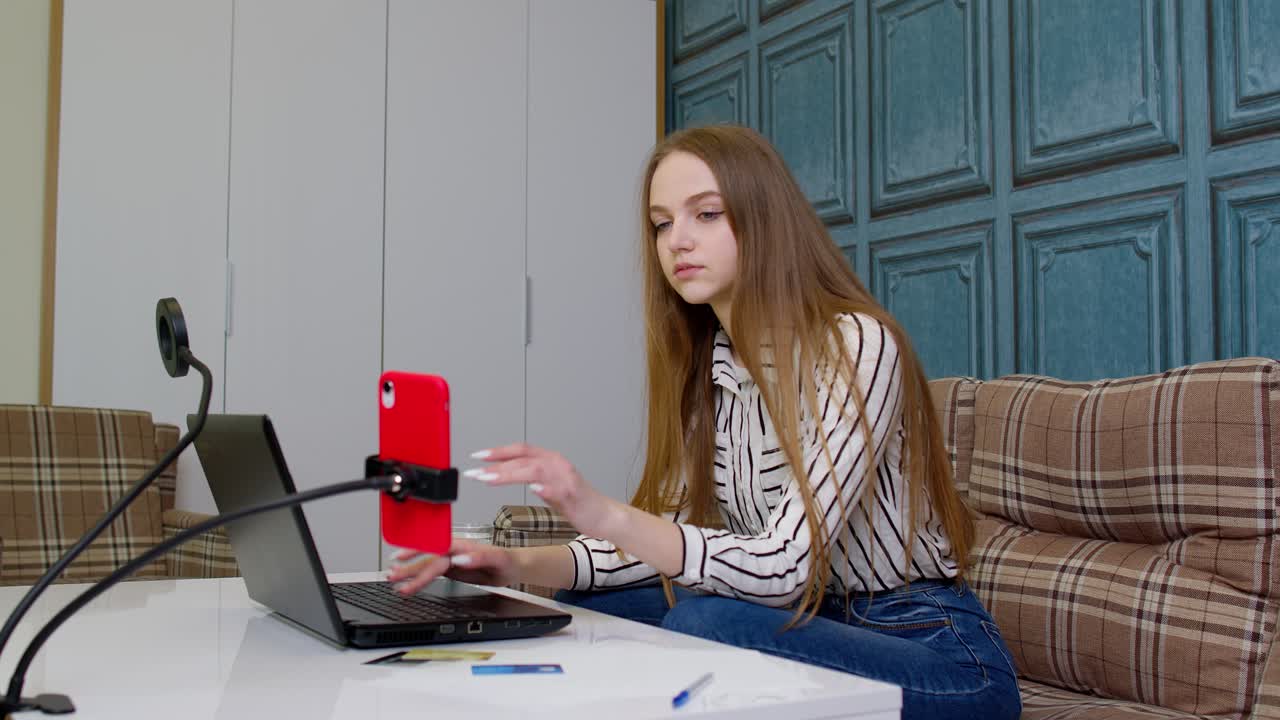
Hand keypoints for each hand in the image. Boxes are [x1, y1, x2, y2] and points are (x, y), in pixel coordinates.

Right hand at [386, 538, 517, 594]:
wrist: (512, 568)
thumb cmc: (506, 561)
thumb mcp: (498, 559)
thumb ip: (479, 557)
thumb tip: (460, 559)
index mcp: (461, 545)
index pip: (436, 550)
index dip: (419, 554)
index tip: (404, 559)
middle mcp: (453, 550)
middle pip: (427, 558)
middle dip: (409, 567)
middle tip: (392, 575)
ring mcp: (450, 559)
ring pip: (426, 565)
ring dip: (409, 572)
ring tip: (392, 579)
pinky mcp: (450, 568)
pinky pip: (430, 571)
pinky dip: (417, 577)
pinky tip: (407, 582)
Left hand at [465, 443, 618, 537]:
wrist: (604, 516)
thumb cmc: (578, 503)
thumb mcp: (551, 487)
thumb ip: (534, 478)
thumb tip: (510, 473)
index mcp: (551, 460)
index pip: (521, 450)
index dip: (499, 451)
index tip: (478, 456)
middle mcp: (558, 464)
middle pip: (523, 458)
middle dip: (497, 465)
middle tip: (475, 471)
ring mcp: (565, 478)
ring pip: (534, 469)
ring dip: (510, 473)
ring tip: (490, 478)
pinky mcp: (573, 494)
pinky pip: (556, 488)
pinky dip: (544, 487)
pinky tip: (533, 488)